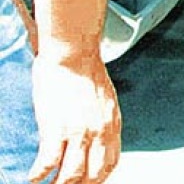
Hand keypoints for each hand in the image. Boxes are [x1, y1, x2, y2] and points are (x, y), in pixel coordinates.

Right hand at [29, 57, 121, 183]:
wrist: (73, 53)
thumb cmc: (85, 70)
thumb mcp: (104, 99)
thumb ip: (103, 119)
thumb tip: (97, 133)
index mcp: (112, 124)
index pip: (111, 163)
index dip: (99, 179)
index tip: (88, 183)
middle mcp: (100, 132)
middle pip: (94, 175)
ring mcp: (80, 132)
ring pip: (72, 175)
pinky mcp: (58, 128)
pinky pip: (49, 162)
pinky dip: (39, 174)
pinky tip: (32, 177)